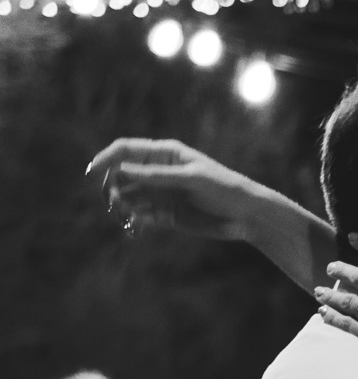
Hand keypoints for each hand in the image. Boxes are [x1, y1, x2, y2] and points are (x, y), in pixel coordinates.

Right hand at [86, 137, 258, 239]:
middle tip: (117, 203)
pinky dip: (135, 222)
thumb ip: (158, 175)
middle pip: (122, 175)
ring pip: (129, 198)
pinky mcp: (165, 215)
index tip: (91, 172)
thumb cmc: (223, 188)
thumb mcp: (192, 179)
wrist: (245, 215)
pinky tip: (136, 228)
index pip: (126, 150)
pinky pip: (141, 217)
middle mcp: (158, 172)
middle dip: (114, 187)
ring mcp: (160, 194)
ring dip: (123, 207)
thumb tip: (122, 169)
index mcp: (164, 153)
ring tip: (131, 216)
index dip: (107, 158)